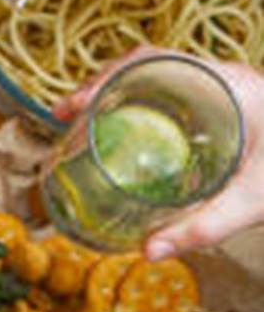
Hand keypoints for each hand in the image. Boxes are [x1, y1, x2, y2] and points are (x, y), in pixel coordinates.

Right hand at [54, 50, 263, 258]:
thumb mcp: (253, 200)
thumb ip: (203, 227)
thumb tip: (147, 252)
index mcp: (225, 82)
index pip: (149, 59)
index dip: (103, 78)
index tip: (74, 106)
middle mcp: (220, 76)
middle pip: (143, 64)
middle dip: (98, 86)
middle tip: (66, 117)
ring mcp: (223, 86)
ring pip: (155, 75)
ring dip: (117, 93)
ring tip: (85, 122)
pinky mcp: (226, 101)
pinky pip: (172, 90)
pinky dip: (141, 103)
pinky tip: (128, 131)